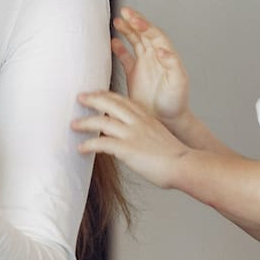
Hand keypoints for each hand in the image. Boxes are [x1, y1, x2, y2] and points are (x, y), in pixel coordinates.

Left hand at [74, 90, 188, 188]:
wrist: (185, 165)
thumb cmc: (175, 157)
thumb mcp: (159, 138)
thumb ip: (145, 135)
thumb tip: (134, 143)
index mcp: (146, 118)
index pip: (123, 100)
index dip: (107, 95)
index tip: (96, 93)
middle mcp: (138, 122)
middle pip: (110, 103)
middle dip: (93, 99)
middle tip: (79, 97)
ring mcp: (132, 134)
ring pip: (102, 121)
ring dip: (85, 122)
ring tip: (73, 124)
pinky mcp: (128, 149)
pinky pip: (102, 144)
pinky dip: (89, 144)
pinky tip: (81, 148)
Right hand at [112, 7, 188, 125]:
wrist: (166, 120)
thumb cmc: (175, 103)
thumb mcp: (178, 83)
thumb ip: (172, 65)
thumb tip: (161, 49)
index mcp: (166, 57)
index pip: (155, 35)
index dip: (145, 26)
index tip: (135, 20)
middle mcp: (155, 58)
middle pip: (144, 34)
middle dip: (134, 22)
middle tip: (124, 11)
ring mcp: (144, 65)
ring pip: (134, 42)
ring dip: (127, 31)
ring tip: (118, 21)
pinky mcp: (134, 75)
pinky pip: (125, 57)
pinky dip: (119, 49)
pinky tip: (113, 42)